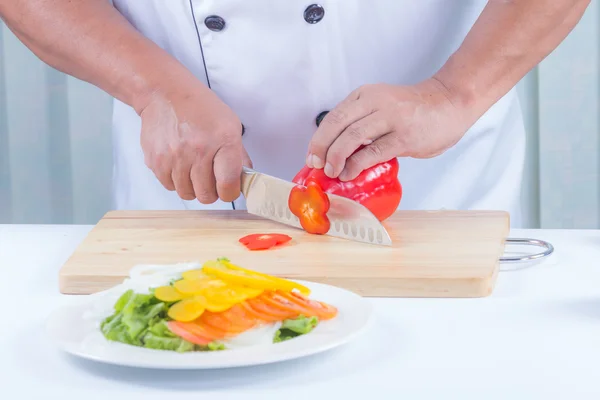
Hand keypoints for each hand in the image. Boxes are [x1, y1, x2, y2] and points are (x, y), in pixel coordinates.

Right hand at [139, 81, 251, 203]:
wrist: (165, 94)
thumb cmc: (199, 107)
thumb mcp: (230, 124)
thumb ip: (239, 155)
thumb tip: (244, 179)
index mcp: (223, 141)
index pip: (228, 185)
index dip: (230, 192)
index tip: (228, 188)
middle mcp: (198, 151)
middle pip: (206, 195)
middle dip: (211, 191)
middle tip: (210, 179)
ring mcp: (175, 157)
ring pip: (187, 193)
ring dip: (192, 187)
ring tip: (194, 170)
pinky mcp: (156, 161)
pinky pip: (169, 186)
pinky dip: (176, 181)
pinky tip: (179, 165)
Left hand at [306, 78, 470, 180]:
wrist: (450, 102)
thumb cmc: (414, 110)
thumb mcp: (382, 108)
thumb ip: (362, 123)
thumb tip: (337, 152)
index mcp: (366, 95)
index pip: (333, 116)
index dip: (318, 138)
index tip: (311, 156)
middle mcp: (375, 102)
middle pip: (337, 125)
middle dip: (321, 148)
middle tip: (316, 165)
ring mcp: (391, 118)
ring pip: (352, 137)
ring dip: (336, 157)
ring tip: (332, 172)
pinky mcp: (404, 136)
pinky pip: (373, 152)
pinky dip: (356, 165)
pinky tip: (349, 173)